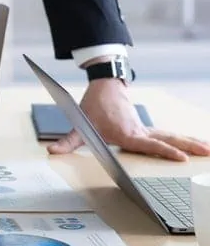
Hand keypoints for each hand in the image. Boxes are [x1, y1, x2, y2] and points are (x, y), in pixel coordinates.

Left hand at [48, 78, 209, 160]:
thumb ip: (66, 141)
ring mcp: (145, 129)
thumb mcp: (77, 126)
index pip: (148, 144)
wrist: (104, 87)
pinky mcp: (146, 129)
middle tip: (207, 152)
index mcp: (126, 134)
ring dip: (191, 143)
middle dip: (188, 146)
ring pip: (172, 136)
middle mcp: (139, 131)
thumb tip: (52, 152)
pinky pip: (168, 136)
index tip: (180, 158)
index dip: (163, 151)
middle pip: (168, 139)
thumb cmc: (92, 108)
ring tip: (208, 150)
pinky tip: (195, 146)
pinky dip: (183, 141)